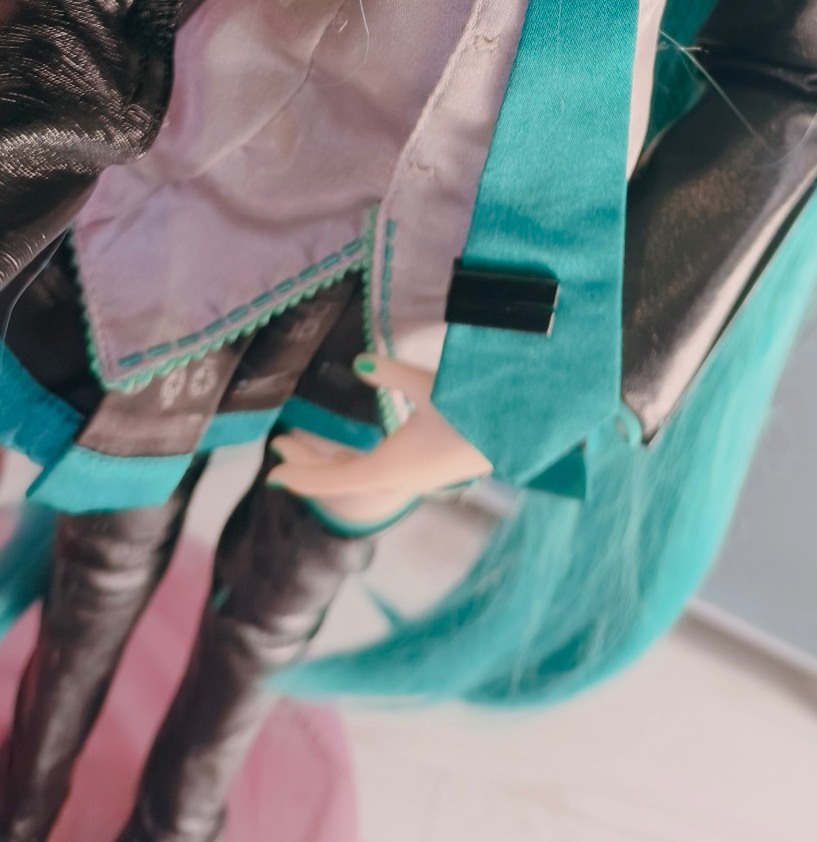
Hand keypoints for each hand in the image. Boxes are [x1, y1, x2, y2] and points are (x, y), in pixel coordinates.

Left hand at [267, 356, 491, 527]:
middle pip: (339, 480)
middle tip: (281, 448)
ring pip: (358, 477)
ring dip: (329, 464)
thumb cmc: (475, 408)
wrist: (520, 433)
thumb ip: (391, 373)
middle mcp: (397, 480)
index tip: (272, 474)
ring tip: (304, 446)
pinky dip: (351, 465)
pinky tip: (348, 453)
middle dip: (307, 465)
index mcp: (392, 466)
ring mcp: (410, 479)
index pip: (333, 481)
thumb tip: (358, 360)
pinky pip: (374, 474)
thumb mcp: (430, 384)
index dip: (300, 479)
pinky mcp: (422, 472)